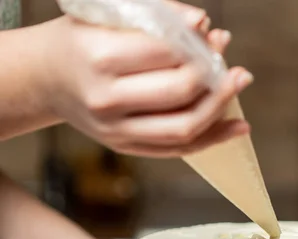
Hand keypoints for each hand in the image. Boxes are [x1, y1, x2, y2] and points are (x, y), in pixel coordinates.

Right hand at [38, 2, 251, 156]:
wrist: (45, 78)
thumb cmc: (81, 40)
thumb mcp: (107, 16)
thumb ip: (157, 16)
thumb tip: (204, 24)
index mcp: (98, 57)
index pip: (165, 52)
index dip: (198, 44)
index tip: (214, 36)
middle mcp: (106, 99)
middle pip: (179, 93)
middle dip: (215, 76)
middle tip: (231, 62)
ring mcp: (116, 129)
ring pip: (184, 127)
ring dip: (220, 107)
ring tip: (239, 84)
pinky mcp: (126, 146)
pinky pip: (178, 149)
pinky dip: (213, 138)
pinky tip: (237, 125)